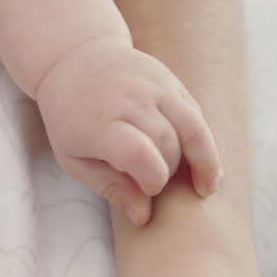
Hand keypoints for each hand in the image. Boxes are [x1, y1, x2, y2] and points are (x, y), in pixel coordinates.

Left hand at [33, 38, 221, 225]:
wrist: (74, 58)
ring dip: (203, 160)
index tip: (149, 192)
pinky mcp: (170, 80)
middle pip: (168, 144)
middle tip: (157, 187)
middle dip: (170, 172)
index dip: (152, 179)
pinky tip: (205, 163)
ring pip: (193, 127)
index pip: (140, 154)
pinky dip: (203, 140)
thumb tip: (144, 218)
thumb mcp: (74, 158)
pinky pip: (195, 113)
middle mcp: (131, 100)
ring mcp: (155, 86)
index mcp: (101, 123)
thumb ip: (110, 187)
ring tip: (206, 187)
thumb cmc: (70, 118)